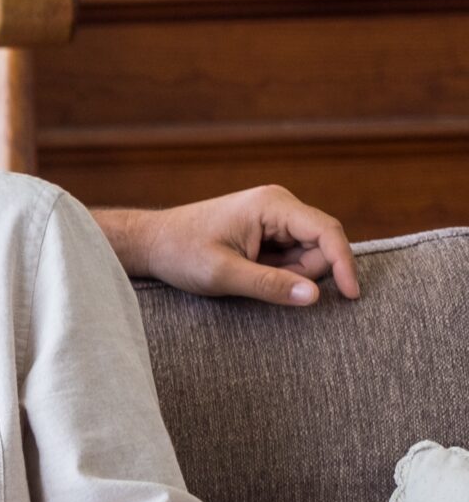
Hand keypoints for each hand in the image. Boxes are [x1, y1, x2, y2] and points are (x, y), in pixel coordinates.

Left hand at [120, 185, 360, 306]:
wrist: (150, 243)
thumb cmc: (179, 253)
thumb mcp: (222, 274)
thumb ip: (269, 285)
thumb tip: (314, 296)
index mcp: (272, 204)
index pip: (327, 231)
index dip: (344, 263)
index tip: (352, 296)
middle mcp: (279, 205)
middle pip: (320, 245)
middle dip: (303, 273)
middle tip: (256, 281)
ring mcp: (274, 217)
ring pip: (307, 254)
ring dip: (288, 274)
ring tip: (245, 274)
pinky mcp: (268, 231)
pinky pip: (291, 257)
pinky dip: (279, 272)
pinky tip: (248, 272)